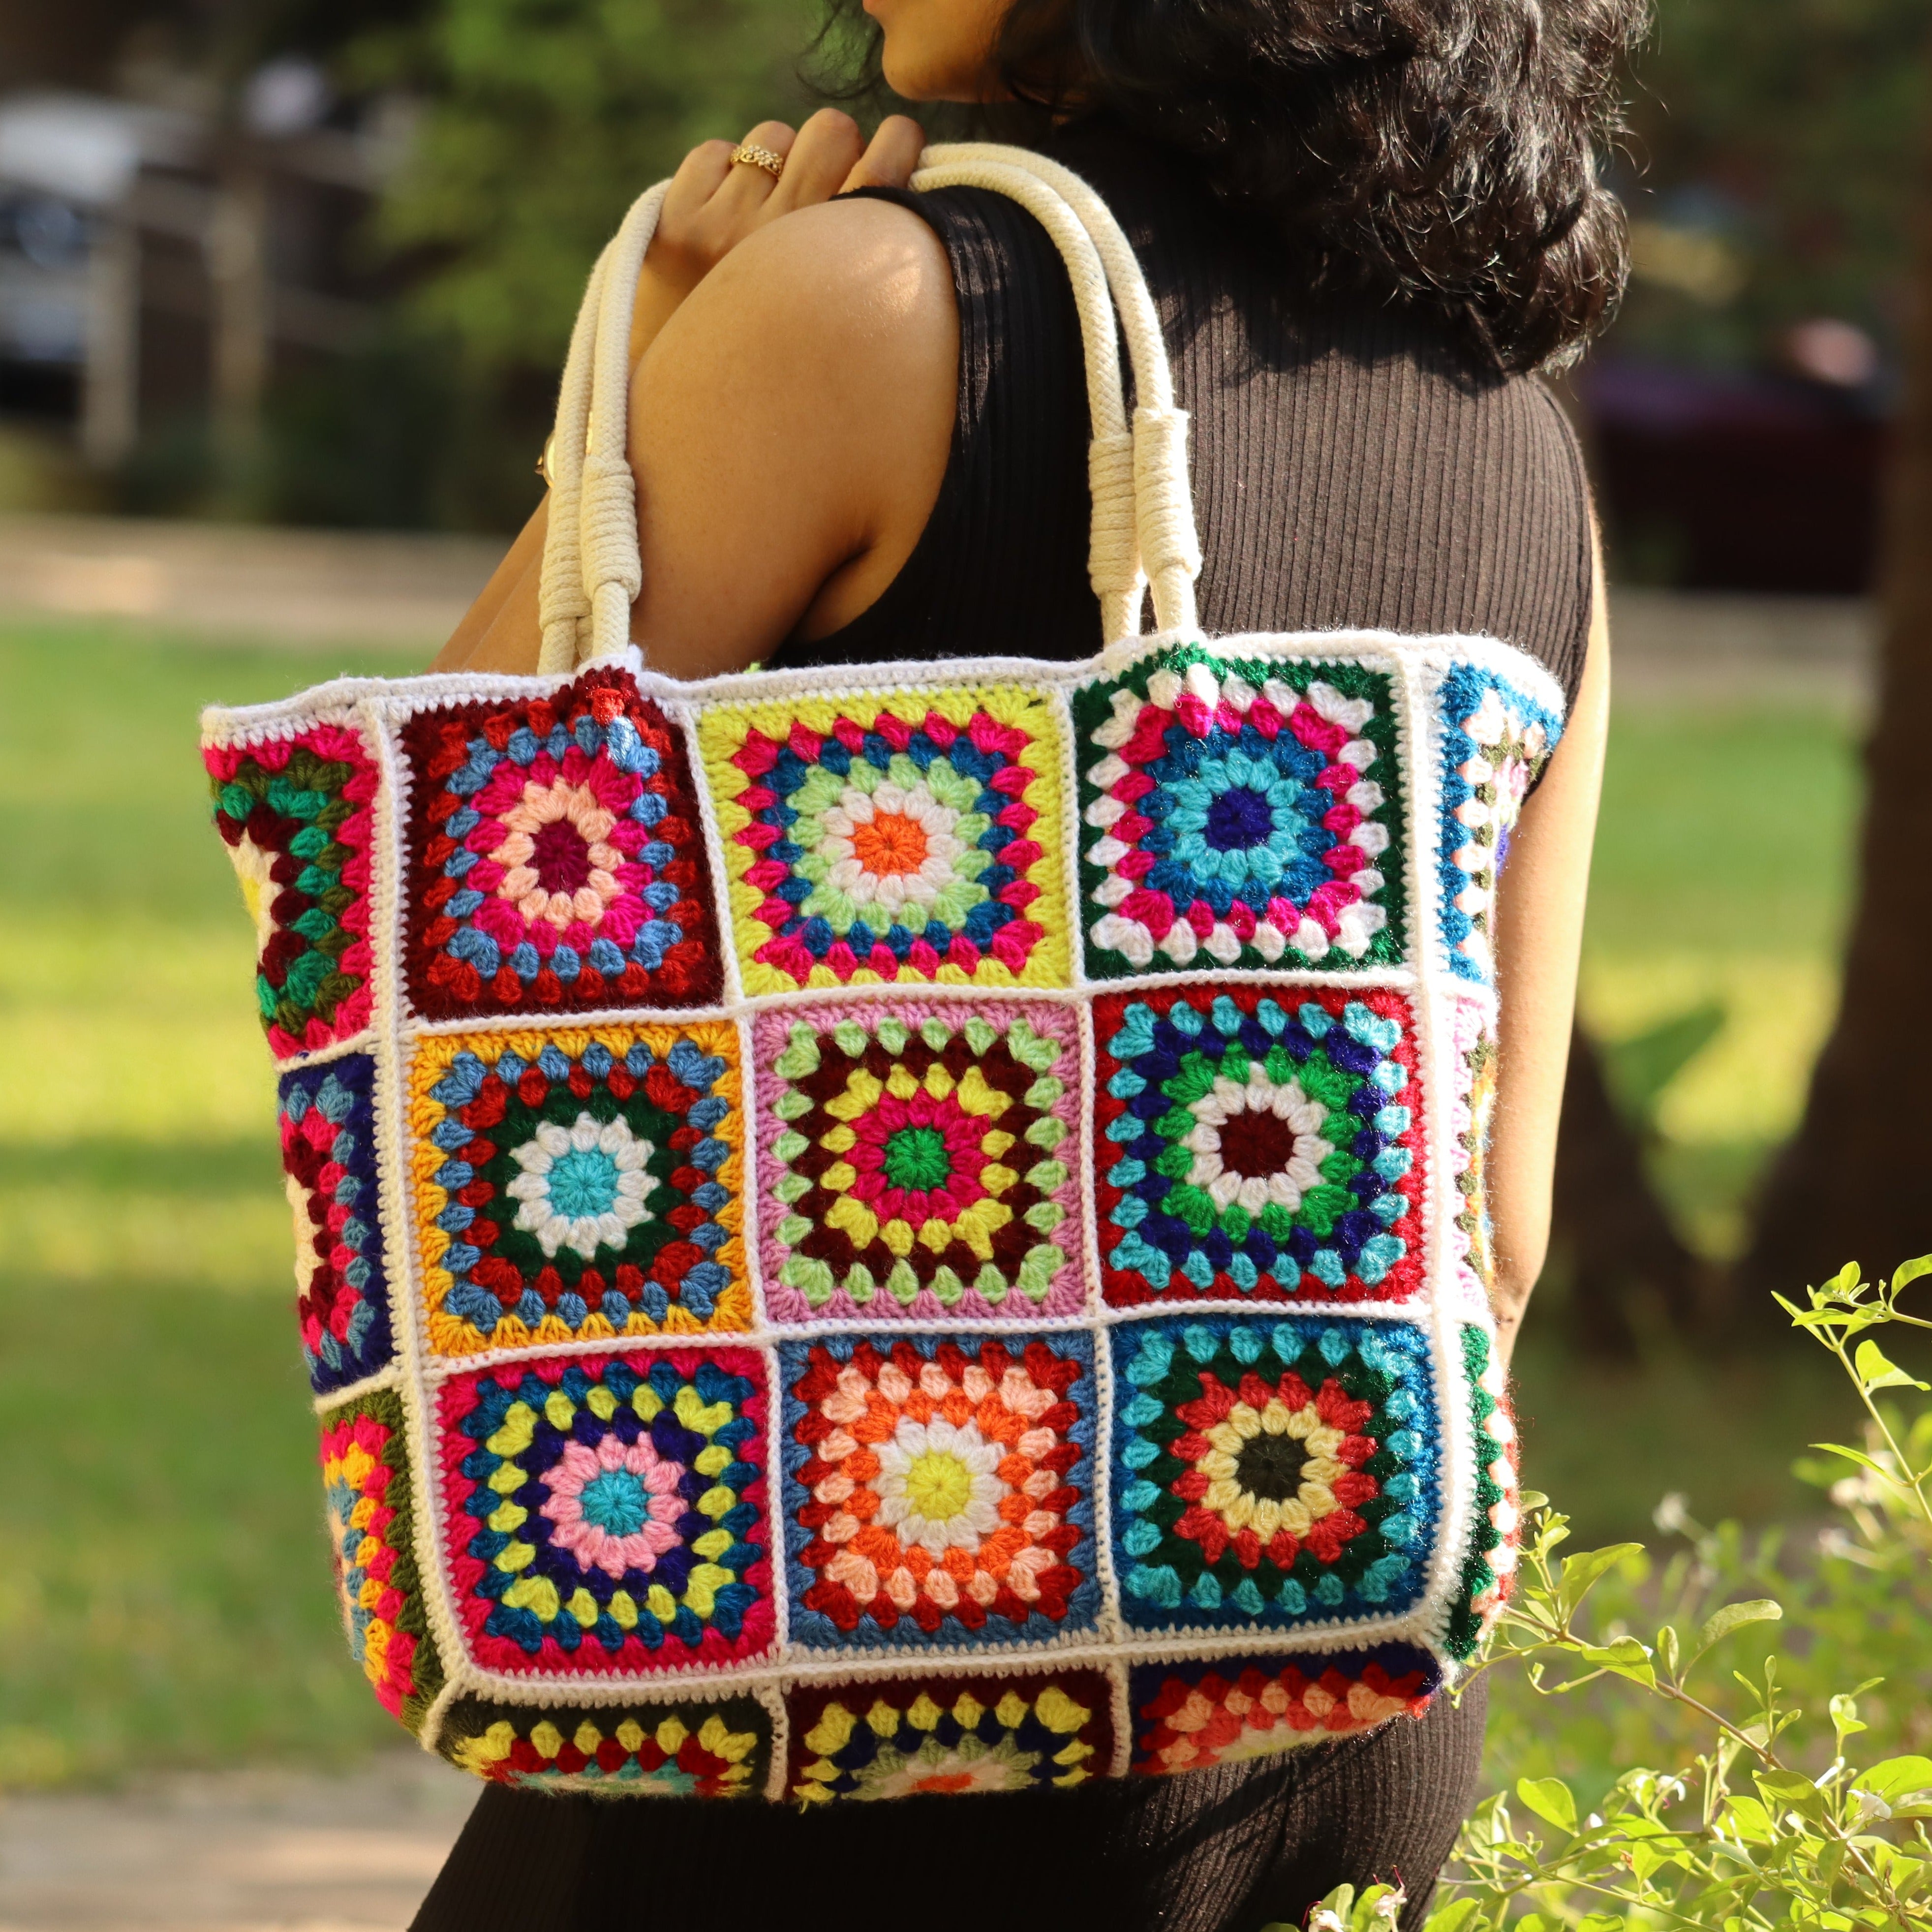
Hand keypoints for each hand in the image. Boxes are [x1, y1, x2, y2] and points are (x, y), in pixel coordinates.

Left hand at [628, 109, 926, 362]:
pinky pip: (716, 153)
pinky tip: (725, 227)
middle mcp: (786, 241)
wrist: (701, 426)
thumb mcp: (859, 333)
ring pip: (772, 137)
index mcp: (843, 273)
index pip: (889, 154)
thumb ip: (883, 264)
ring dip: (775, 168)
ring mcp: (724, 228)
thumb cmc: (798, 375)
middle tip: (825, 190)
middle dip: (833, 151)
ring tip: (769, 222)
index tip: (894, 153)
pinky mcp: (677, 221)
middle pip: (832, 130)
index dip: (897, 144)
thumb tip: (913, 184)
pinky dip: (722, 180)